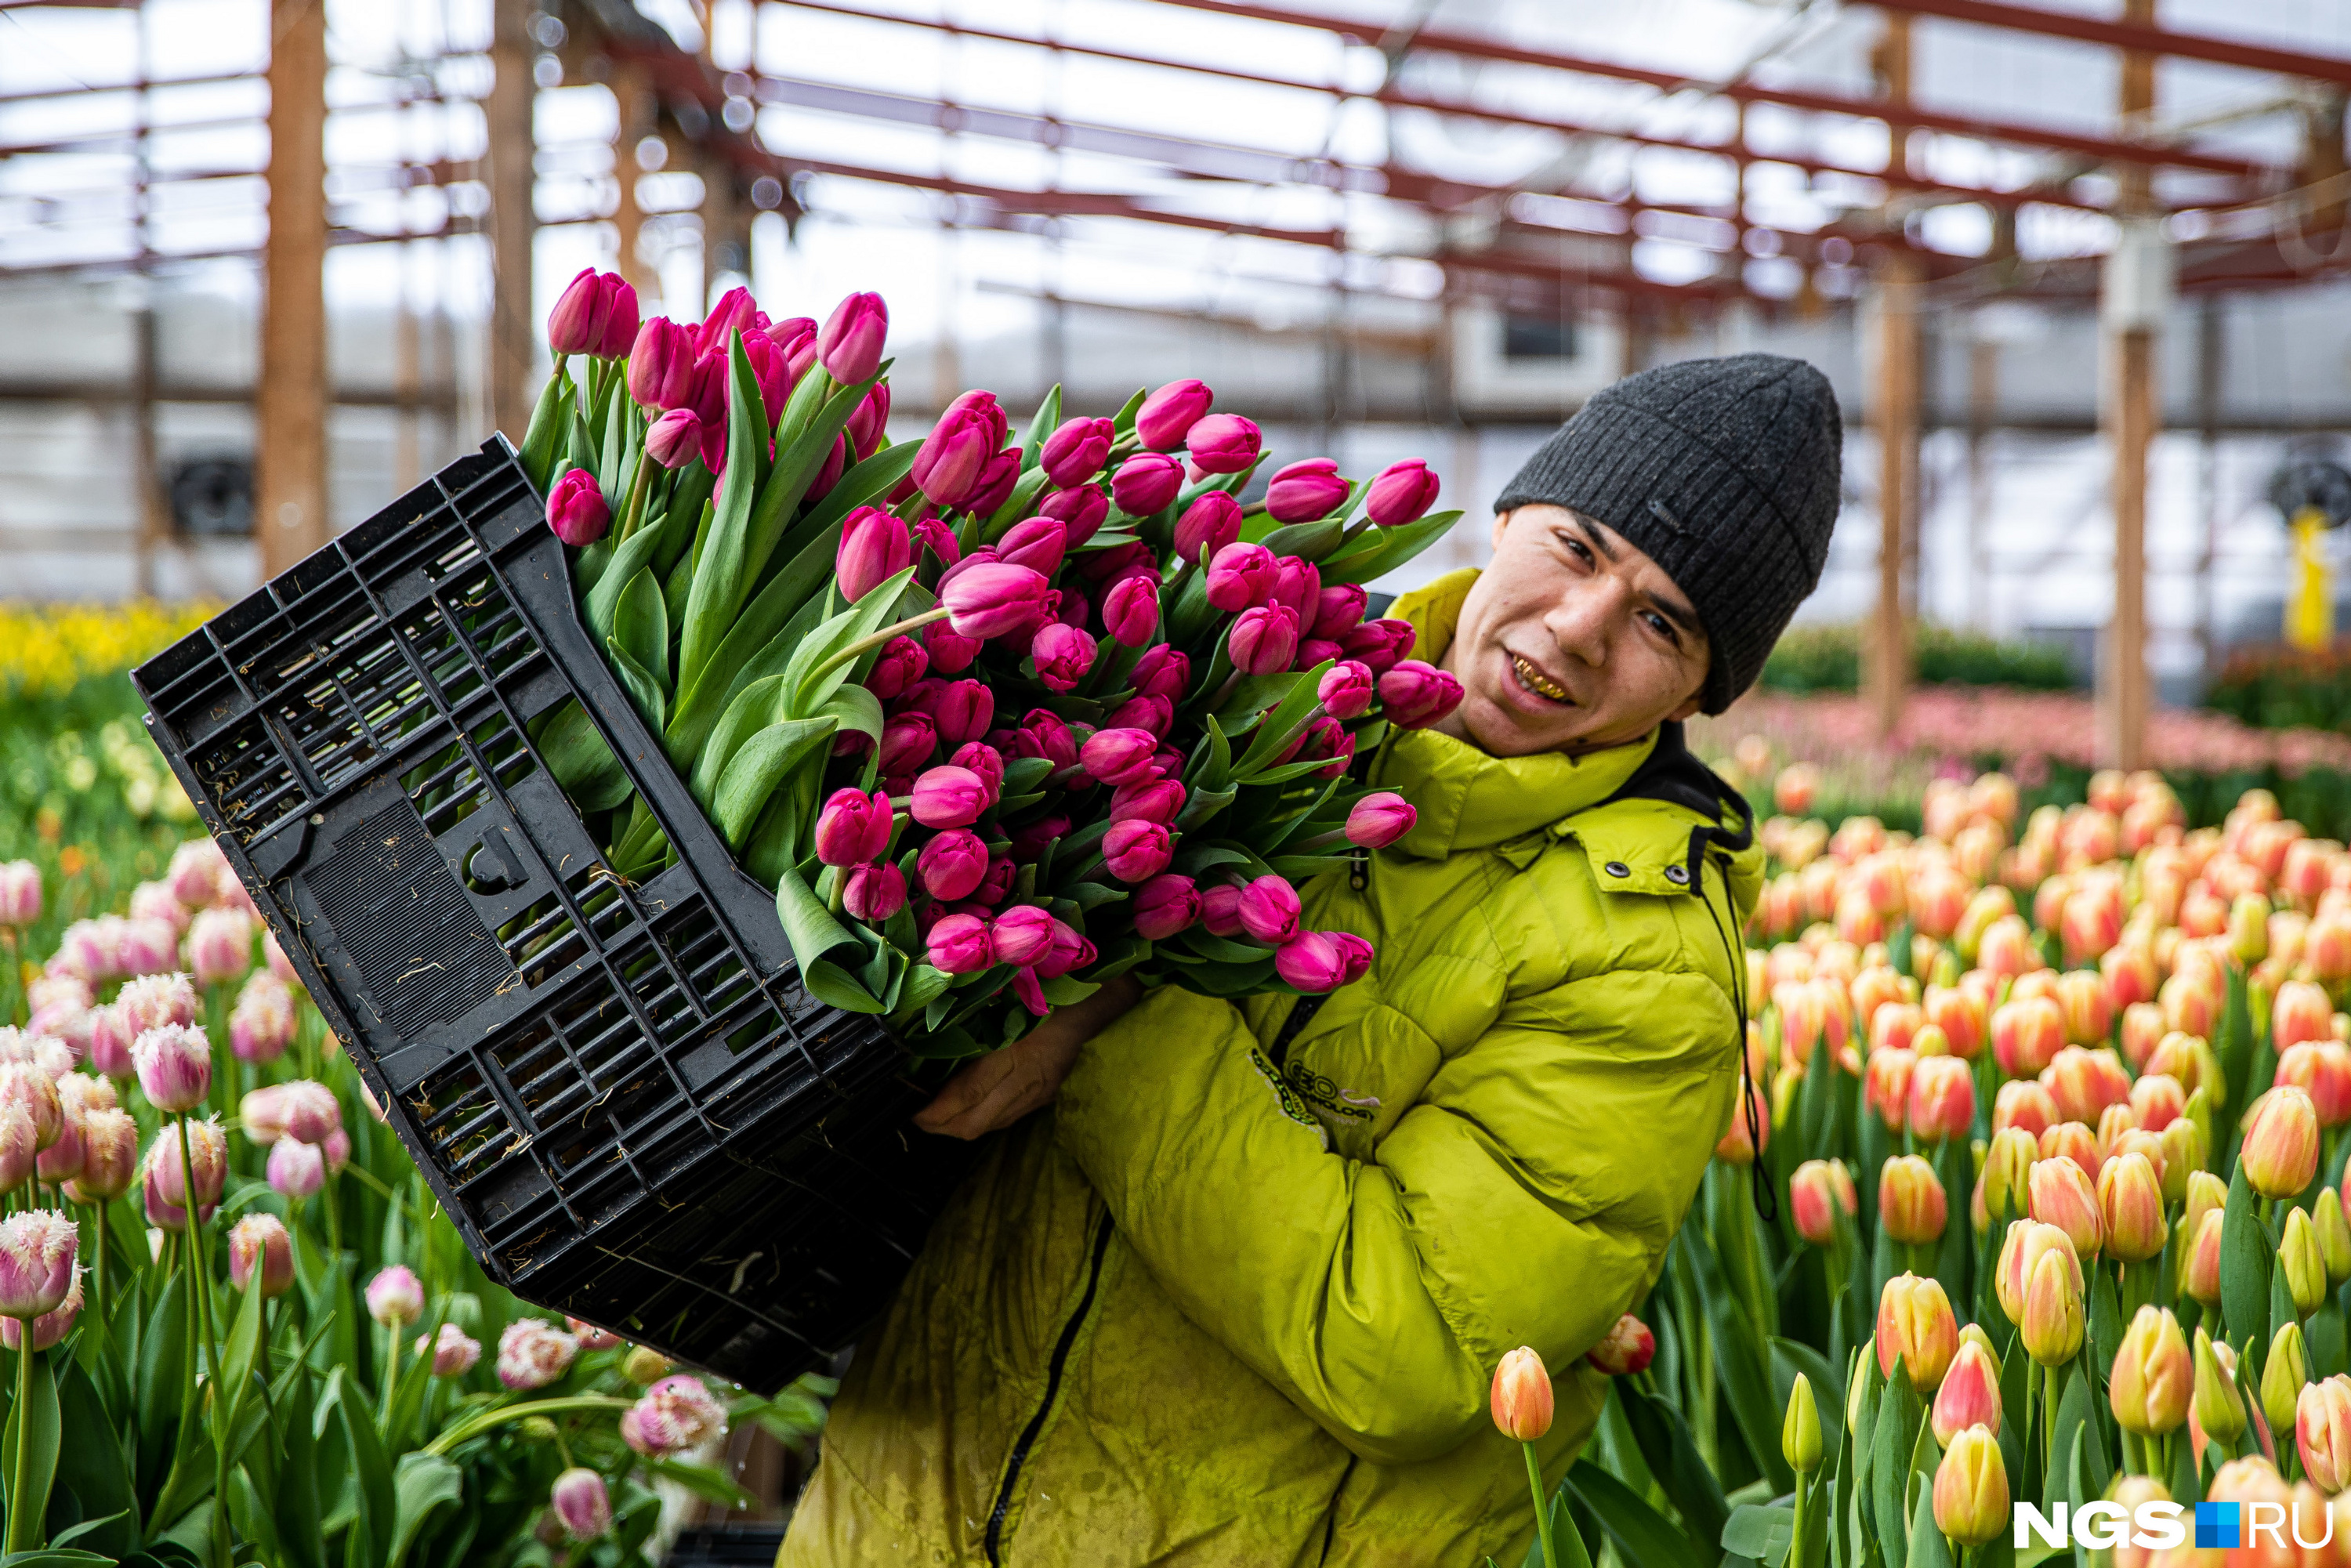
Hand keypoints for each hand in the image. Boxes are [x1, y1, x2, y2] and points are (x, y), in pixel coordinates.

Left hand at [913, 976, 1142, 1139]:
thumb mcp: (1005, 1001)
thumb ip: (972, 1022)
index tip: (910, 1108)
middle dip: (940, 1126)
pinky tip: (968, 1110)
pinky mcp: (1045, 1097)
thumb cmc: (1045, 991)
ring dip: (959, 1126)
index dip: (935, 1108)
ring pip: (989, 1125)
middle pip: (974, 1122)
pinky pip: (1006, 1119)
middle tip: (915, 1116)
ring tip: (935, 1116)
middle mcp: (1026, 1083)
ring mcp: (1037, 1094)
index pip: (967, 1093)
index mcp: (1014, 1054)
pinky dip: (981, 1119)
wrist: (1093, 1002)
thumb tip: (931, 1038)